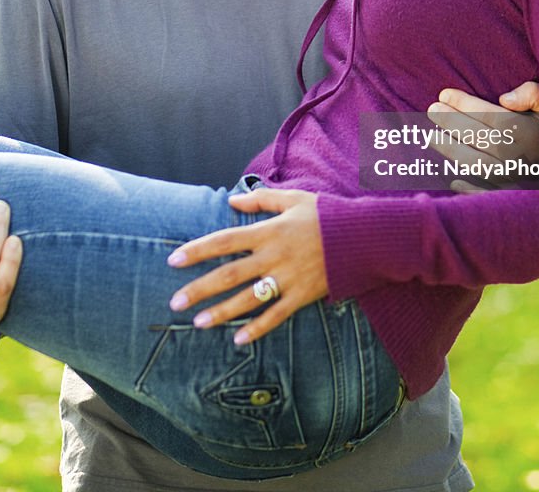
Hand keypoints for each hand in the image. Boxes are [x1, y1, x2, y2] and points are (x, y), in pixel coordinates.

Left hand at [167, 188, 326, 344]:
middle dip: (200, 289)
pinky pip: (276, 316)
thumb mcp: (293, 199)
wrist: (364, 237)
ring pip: (248, 300)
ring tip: (198, 323)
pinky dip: (257, 329)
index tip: (174, 260)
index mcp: (268, 231)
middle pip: (229, 275)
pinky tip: (238, 340)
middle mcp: (273, 257)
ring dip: (221, 313)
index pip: (224, 241)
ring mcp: (287, 279)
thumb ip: (261, 200)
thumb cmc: (326, 214)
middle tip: (175, 302)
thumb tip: (232, 201)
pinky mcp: (302, 296)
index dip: (198, 250)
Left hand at [427, 82, 538, 194]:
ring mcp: (518, 180)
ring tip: (430, 136)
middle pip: (479, 137)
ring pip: (477, 164)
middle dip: (451, 122)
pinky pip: (489, 196)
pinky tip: (453, 182)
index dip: (464, 103)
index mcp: (532, 134)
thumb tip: (504, 99)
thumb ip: (532, 95)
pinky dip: (471, 190)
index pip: (490, 116)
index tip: (444, 93)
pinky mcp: (516, 198)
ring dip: (451, 150)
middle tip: (432, 109)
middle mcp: (523, 158)